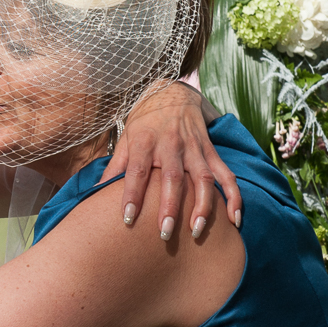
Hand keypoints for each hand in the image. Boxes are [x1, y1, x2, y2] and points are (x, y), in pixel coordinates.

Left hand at [101, 81, 241, 239]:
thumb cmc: (144, 121)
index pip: (137, 170)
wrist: (173, 92)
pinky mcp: (211, 151)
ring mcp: (195, 148)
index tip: (127, 219)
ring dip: (203, 206)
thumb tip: (94, 193)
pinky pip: (226, 175)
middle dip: (170, 207)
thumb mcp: (125, 138)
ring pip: (203, 178)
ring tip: (196, 232)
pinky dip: (233, 196)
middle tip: (165, 234)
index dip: (132, 194)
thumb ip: (114, 166)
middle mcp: (171, 144)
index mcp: (145, 141)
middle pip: (172, 177)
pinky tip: (233, 219)